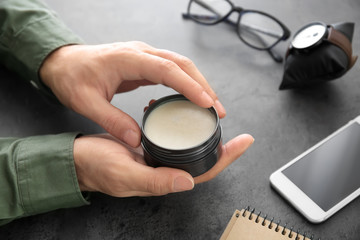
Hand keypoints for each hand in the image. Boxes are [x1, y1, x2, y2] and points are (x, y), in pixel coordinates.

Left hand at [40, 42, 225, 146]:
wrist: (64, 62)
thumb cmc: (72, 77)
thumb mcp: (85, 102)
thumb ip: (112, 120)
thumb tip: (137, 139)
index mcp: (128, 59)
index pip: (168, 70)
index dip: (190, 86)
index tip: (207, 103)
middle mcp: (141, 53)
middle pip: (182, 65)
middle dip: (203, 86)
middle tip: (218, 110)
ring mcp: (144, 56)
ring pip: (180, 66)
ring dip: (198, 84)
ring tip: (212, 107)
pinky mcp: (144, 63)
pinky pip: (172, 71)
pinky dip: (186, 84)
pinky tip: (192, 99)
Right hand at [73, 133, 253, 196]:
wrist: (78, 159)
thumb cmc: (96, 168)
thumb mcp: (124, 174)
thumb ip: (155, 181)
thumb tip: (188, 183)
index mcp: (164, 179)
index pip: (204, 172)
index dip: (226, 158)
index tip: (244, 141)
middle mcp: (165, 170)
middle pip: (202, 160)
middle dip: (222, 145)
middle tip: (236, 129)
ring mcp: (158, 159)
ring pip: (188, 147)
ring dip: (202, 133)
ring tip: (212, 117)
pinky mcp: (150, 148)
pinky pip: (172, 137)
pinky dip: (179, 124)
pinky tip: (178, 110)